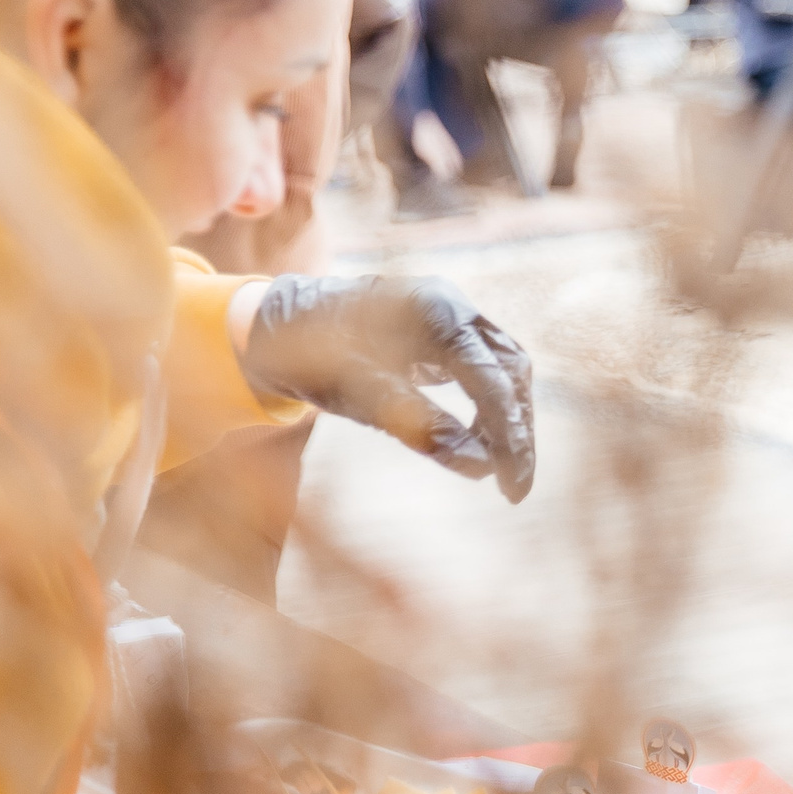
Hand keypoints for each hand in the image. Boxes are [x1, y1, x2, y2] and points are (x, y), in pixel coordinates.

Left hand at [242, 274, 534, 500]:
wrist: (276, 324)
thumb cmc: (309, 357)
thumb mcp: (359, 397)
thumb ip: (422, 428)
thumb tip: (481, 469)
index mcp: (435, 312)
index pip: (494, 382)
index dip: (510, 438)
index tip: (513, 489)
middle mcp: (452, 304)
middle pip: (512, 373)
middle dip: (517, 431)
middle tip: (514, 485)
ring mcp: (452, 311)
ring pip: (505, 369)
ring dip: (509, 417)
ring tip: (499, 465)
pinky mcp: (447, 326)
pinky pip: (486, 365)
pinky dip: (490, 402)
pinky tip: (480, 436)